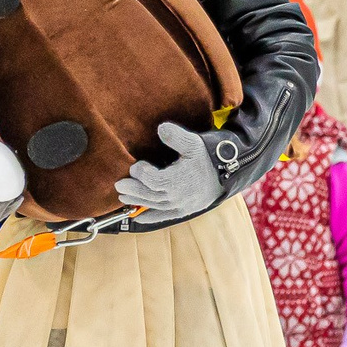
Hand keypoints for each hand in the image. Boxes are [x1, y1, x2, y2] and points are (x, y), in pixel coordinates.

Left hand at [115, 121, 234, 227]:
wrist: (228, 175)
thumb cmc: (208, 157)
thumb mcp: (194, 143)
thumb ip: (176, 136)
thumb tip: (161, 128)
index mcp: (178, 181)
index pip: (153, 180)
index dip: (142, 174)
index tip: (136, 165)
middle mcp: (177, 197)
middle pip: (149, 195)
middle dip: (133, 190)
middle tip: (119, 185)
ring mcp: (179, 206)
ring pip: (153, 206)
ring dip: (137, 202)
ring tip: (123, 197)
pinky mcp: (183, 211)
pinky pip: (163, 216)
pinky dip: (150, 217)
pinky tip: (139, 217)